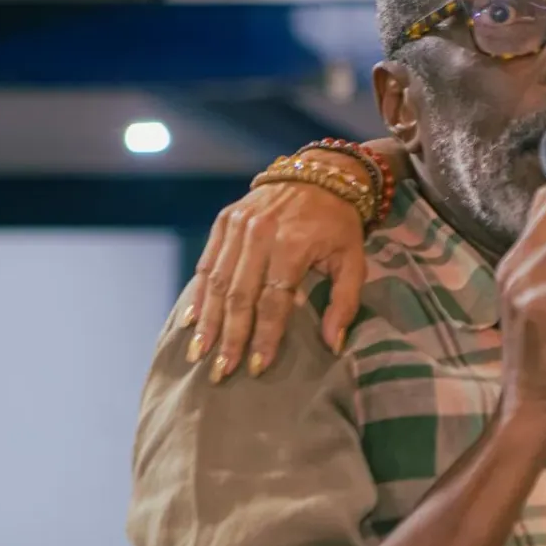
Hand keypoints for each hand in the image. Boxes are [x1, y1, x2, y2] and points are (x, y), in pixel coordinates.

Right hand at [184, 168, 370, 380]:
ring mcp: (239, 225)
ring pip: (218, 282)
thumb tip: (333, 345)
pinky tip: (192, 320)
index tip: (257, 367)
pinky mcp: (225, 220)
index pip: (274, 301)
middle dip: (230, 337)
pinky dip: (199, 293)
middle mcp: (260, 234)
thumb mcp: (354, 261)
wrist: (321, 175)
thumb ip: (344, 303)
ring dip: (208, 321)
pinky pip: (207, 262)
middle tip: (221, 371)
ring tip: (199, 353)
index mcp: (293, 245)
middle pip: (240, 296)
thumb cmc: (339, 225)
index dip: (265, 336)